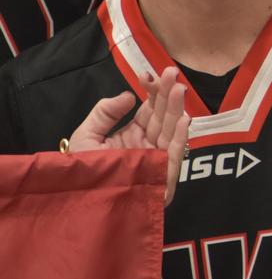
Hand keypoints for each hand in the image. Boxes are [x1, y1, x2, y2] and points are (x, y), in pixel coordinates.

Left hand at [68, 67, 190, 204]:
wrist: (80, 206)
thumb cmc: (81, 174)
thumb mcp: (86, 137)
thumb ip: (104, 113)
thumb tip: (130, 95)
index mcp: (131, 135)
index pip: (147, 110)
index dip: (151, 92)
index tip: (149, 75)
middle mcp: (147, 145)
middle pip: (161, 117)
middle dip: (167, 95)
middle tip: (171, 73)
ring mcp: (156, 160)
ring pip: (170, 131)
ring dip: (176, 109)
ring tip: (179, 89)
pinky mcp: (162, 178)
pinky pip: (174, 156)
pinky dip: (181, 138)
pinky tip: (184, 119)